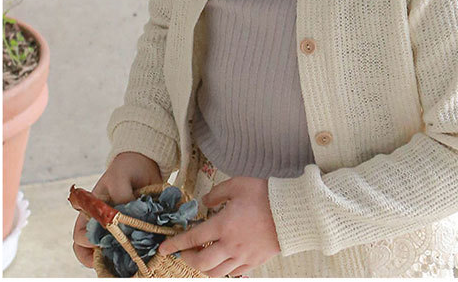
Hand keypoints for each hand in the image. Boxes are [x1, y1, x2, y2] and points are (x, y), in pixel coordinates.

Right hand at [72, 152, 161, 267]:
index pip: (79, 236)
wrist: (145, 165)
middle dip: (101, 258)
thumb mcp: (120, 177)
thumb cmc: (127, 169)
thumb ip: (120, 195)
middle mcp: (100, 224)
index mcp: (90, 212)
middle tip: (118, 256)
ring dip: (119, 258)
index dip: (87, 242)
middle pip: (90, 252)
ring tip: (132, 257)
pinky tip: (145, 252)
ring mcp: (116, 229)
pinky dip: (135, 252)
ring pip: (110, 254)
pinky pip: (130, 248)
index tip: (101, 240)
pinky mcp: (133, 231)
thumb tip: (126, 217)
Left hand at [157, 177, 279, 276]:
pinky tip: (223, 260)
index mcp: (223, 225)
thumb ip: (216, 194)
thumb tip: (204, 203)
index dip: (175, 245)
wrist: (293, 210)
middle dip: (187, 259)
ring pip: (216, 273)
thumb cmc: (265, 194)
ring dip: (204, 267)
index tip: (164, 249)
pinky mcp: (255, 261)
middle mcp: (231, 245)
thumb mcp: (237, 185)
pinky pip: (235, 273)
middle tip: (184, 252)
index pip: (192, 239)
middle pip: (201, 262)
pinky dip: (224, 270)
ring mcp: (243, 256)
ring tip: (202, 257)